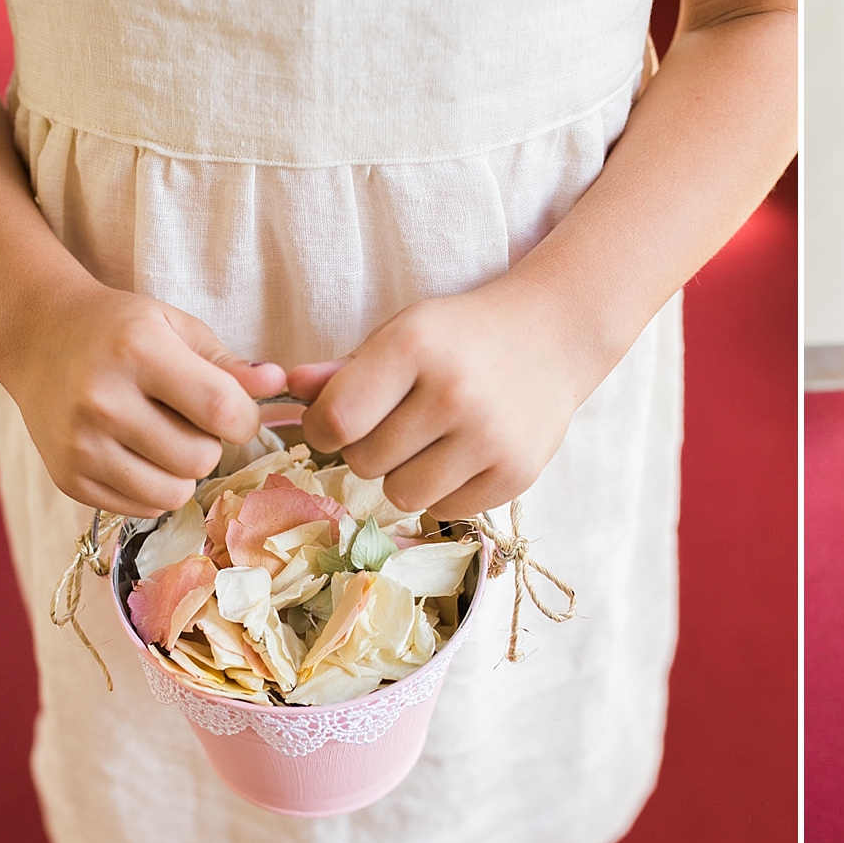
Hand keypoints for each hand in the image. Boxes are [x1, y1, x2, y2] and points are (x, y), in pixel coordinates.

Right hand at [0, 282, 284, 516]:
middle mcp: (102, 401)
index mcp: (137, 352)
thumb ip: (229, 362)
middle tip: (186, 419)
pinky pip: (143, 508)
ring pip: (174, 494)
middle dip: (209, 443)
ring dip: (182, 471)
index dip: (244, 419)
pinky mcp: (68, 479)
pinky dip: (152, 488)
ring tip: (163, 437)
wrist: (36, 337)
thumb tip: (277, 382)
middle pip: (201, 459)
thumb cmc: (119, 329)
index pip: (223, 411)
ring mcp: (79, 445)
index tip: (232, 409)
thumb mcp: (176, 328)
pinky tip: (135, 452)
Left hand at [286, 277, 592, 520]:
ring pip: (402, 495)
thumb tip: (291, 389)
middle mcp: (453, 394)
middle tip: (395, 427)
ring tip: (426, 446)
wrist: (552, 337)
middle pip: (364, 463)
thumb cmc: (463, 336)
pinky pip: (445, 510)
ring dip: (403, 476)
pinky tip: (459, 458)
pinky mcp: (515, 474)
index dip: (323, 429)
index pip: (336, 420)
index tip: (337, 423)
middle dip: (368, 450)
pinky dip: (443, 492)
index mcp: (415, 347)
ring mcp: (489, 438)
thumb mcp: (403, 333)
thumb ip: (344, 368)